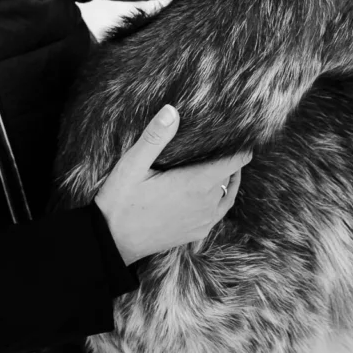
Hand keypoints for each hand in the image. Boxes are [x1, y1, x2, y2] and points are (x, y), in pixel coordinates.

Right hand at [93, 104, 248, 263]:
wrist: (112, 242)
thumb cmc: (120, 202)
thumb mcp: (132, 165)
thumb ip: (155, 137)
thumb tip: (172, 110)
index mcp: (196, 184)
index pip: (235, 161)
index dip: (240, 146)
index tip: (238, 133)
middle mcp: (206, 203)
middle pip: (231, 174)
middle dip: (229, 158)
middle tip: (224, 142)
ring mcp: (204, 220)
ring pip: (228, 193)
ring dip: (227, 177)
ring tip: (222, 162)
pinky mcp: (198, 232)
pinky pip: (220, 211)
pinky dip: (221, 197)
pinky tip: (212, 191)